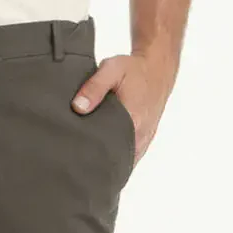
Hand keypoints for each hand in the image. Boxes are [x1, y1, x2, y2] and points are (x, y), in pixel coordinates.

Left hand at [69, 50, 174, 168]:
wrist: (157, 69)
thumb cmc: (134, 69)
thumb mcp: (112, 69)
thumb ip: (94, 87)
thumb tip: (78, 107)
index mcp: (132, 119)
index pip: (109, 148)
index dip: (91, 155)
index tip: (75, 157)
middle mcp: (140, 134)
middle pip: (115, 159)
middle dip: (96, 162)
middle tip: (75, 162)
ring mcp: (144, 139)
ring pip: (124, 160)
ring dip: (108, 162)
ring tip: (86, 163)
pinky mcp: (145, 139)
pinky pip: (130, 157)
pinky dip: (118, 159)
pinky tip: (103, 159)